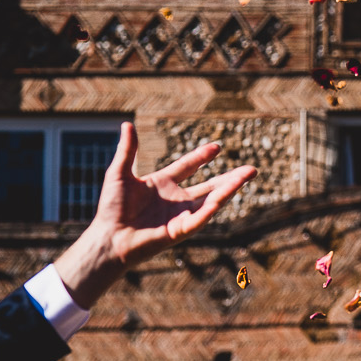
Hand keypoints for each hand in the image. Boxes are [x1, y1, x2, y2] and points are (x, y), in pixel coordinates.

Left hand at [51, 123, 255, 308]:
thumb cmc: (112, 208)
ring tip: (246, 177)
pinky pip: (200, 218)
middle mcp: (177, 199)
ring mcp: (181, 215)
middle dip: (231, 178)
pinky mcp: (180, 230)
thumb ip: (128, 150)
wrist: (109, 236)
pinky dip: (211, 209)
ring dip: (230, 189)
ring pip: (212, 200)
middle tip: (251, 169)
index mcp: (164, 184)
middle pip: (210, 186)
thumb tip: (127, 124)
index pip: (188, 167)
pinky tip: (223, 197)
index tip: (217, 147)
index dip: (202, 156)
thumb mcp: (119, 173)